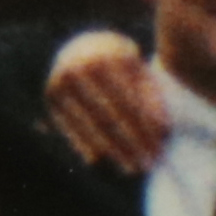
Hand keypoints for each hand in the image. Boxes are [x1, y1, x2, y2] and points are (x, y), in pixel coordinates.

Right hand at [39, 30, 173, 177]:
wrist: (85, 46)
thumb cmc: (124, 65)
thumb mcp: (141, 75)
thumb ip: (153, 99)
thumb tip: (163, 131)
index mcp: (113, 55)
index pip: (132, 103)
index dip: (147, 129)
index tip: (162, 152)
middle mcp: (83, 65)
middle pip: (112, 115)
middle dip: (132, 145)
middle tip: (149, 167)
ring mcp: (64, 79)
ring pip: (93, 123)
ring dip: (113, 150)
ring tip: (132, 169)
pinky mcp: (52, 93)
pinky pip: (70, 125)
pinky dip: (85, 144)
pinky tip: (101, 161)